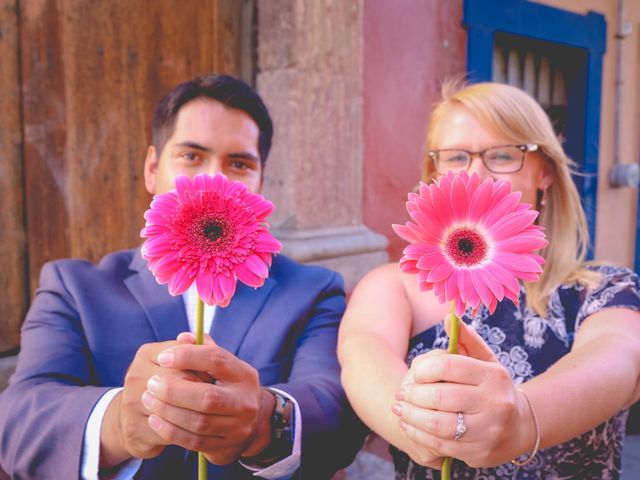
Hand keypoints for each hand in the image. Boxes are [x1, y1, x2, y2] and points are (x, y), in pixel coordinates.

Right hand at [101, 340, 201, 465]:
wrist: (135, 417)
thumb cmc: (169, 383)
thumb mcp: (180, 362)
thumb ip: (197, 348)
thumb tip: (203, 338)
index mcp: (147, 354)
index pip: (182, 356)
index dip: (202, 368)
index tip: (212, 377)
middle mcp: (135, 376)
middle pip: (178, 381)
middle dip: (200, 390)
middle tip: (213, 398)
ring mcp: (131, 403)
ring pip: (173, 409)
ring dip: (195, 413)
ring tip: (206, 413)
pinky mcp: (134, 430)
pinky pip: (168, 432)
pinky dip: (185, 432)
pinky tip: (193, 430)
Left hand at [141, 333, 272, 464]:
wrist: (248, 423)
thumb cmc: (226, 386)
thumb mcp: (223, 366)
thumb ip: (203, 349)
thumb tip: (182, 337)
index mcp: (243, 374)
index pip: (217, 360)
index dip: (188, 357)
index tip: (163, 357)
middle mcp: (245, 401)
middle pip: (207, 397)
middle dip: (174, 391)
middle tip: (151, 383)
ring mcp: (238, 427)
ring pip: (198, 422)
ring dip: (168, 411)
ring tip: (148, 399)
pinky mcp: (227, 447)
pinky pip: (194, 442)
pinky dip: (171, 431)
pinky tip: (155, 420)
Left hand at [393, 316, 527, 466]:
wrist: (519, 428)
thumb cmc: (492, 387)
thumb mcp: (486, 361)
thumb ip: (466, 339)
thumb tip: (448, 317)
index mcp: (494, 376)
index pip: (449, 365)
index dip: (424, 368)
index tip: (415, 372)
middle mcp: (495, 403)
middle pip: (440, 397)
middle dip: (413, 394)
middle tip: (401, 393)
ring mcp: (488, 431)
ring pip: (437, 423)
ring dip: (411, 415)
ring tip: (399, 408)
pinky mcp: (479, 453)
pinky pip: (439, 444)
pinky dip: (418, 433)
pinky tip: (408, 424)